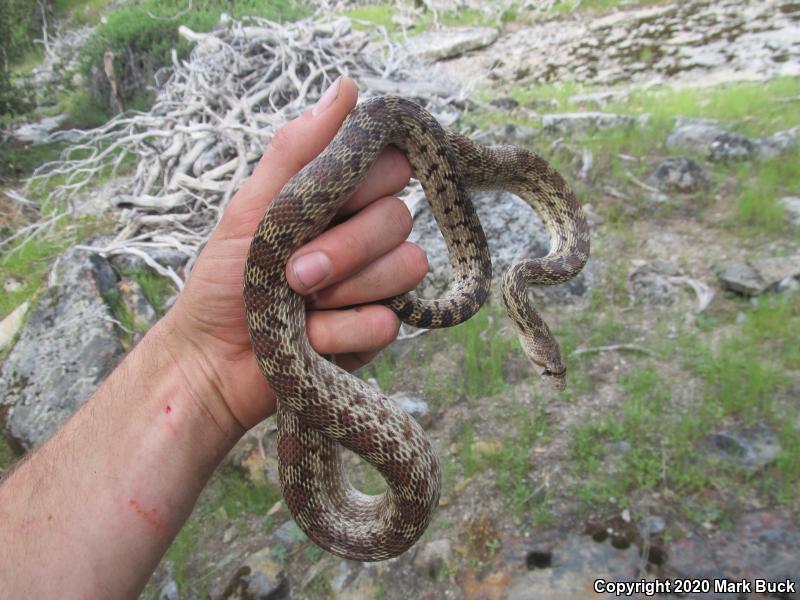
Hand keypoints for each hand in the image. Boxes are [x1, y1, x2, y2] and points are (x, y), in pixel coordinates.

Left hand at [164, 76, 426, 430]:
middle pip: (399, 217)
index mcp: (340, 202)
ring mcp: (376, 285)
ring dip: (344, 290)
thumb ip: (297, 150)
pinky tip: (312, 338)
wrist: (211, 361)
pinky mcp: (377, 330)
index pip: (391, 167)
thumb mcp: (253, 207)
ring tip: (299, 305)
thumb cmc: (223, 281)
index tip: (325, 203)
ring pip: (406, 267)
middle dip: (344, 247)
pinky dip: (342, 332)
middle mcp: (365, 237)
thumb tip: (345, 86)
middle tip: (295, 272)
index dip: (364, 183)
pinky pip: (388, 322)